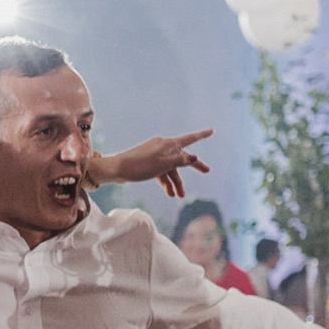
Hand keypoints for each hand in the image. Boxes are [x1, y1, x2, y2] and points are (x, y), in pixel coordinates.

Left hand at [89, 129, 212, 198]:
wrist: (117, 169)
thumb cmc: (140, 166)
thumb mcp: (163, 165)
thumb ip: (180, 161)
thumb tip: (194, 158)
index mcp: (167, 144)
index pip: (189, 139)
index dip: (201, 136)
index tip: (211, 131)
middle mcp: (162, 146)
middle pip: (182, 156)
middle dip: (193, 166)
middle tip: (207, 171)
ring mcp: (154, 154)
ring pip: (171, 167)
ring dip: (176, 181)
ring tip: (179, 196)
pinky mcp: (147, 161)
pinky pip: (161, 170)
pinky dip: (165, 180)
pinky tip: (168, 193)